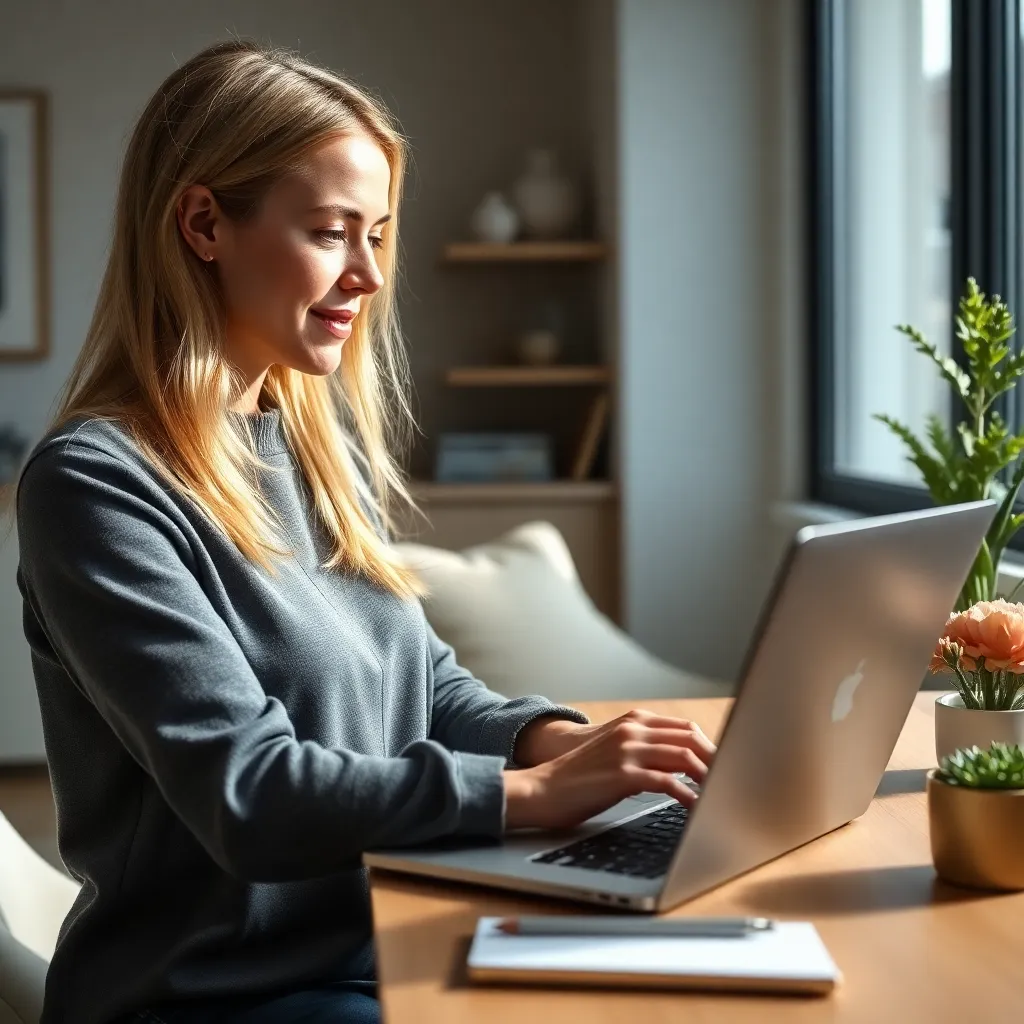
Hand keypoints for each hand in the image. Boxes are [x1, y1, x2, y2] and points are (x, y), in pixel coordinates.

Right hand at [503, 709, 715, 830]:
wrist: (542, 789)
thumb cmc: (578, 778)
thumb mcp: (614, 754)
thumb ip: (644, 751)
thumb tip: (682, 768)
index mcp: (633, 722)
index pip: (686, 728)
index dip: (710, 746)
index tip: (726, 766)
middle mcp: (633, 730)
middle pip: (691, 738)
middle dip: (716, 760)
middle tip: (732, 782)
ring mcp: (628, 750)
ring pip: (684, 757)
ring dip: (709, 777)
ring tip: (722, 795)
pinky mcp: (622, 775)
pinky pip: (667, 782)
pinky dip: (689, 796)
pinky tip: (697, 810)